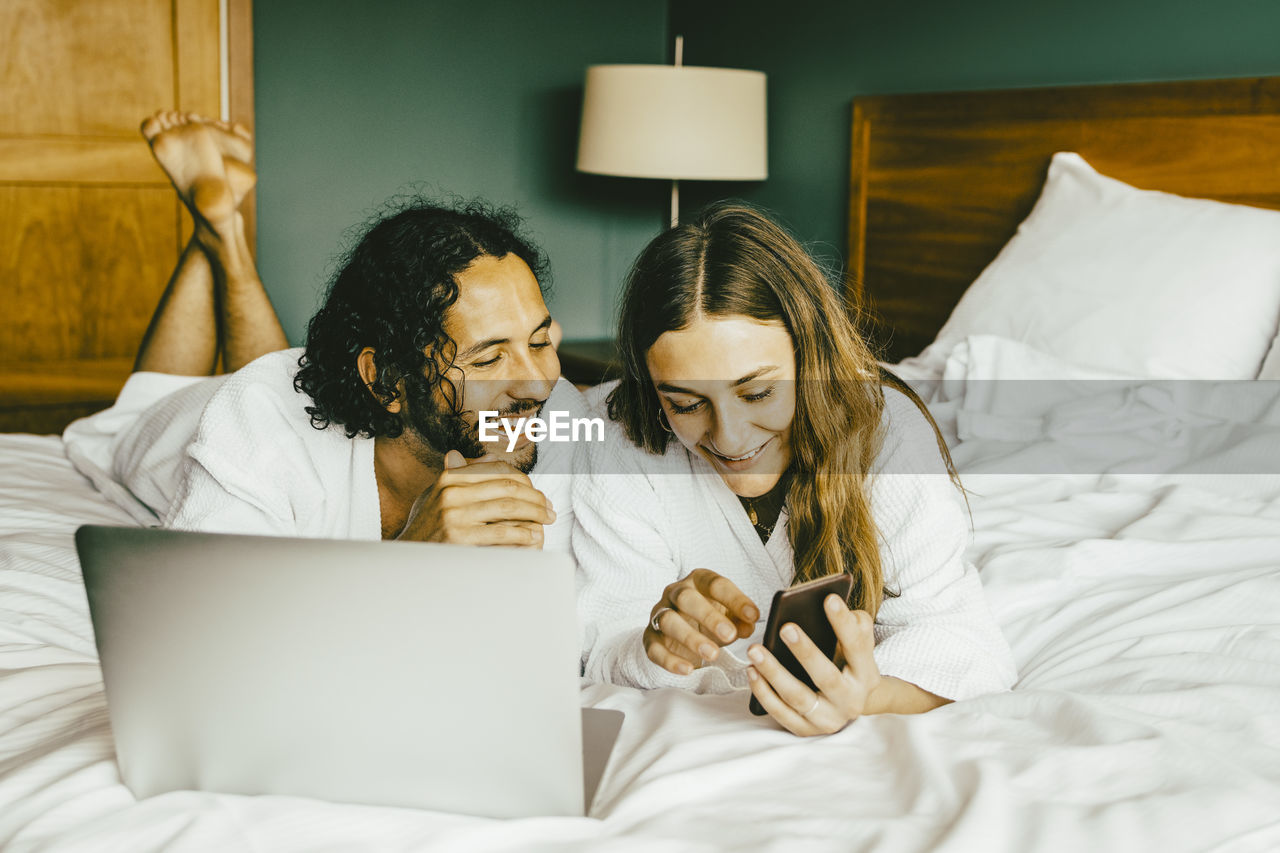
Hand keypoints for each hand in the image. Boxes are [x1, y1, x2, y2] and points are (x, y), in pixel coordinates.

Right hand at [396, 450, 555, 547]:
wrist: (407, 559)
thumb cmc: (427, 527)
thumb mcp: (437, 496)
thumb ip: (459, 476)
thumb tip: (478, 457)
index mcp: (449, 478)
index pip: (498, 470)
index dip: (524, 481)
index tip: (539, 493)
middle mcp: (451, 492)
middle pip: (507, 487)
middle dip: (535, 498)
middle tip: (550, 508)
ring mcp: (455, 515)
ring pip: (509, 507)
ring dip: (535, 513)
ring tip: (548, 520)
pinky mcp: (460, 538)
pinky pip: (501, 532)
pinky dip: (523, 533)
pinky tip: (534, 536)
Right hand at [645, 568, 758, 675]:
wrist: (681, 633)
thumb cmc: (709, 619)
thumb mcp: (729, 617)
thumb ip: (740, 620)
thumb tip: (749, 626)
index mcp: (697, 581)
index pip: (715, 584)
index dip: (735, 599)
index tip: (753, 616)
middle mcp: (675, 593)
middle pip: (686, 598)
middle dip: (709, 617)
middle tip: (730, 635)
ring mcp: (659, 614)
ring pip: (669, 621)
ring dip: (691, 638)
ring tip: (713, 654)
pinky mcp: (650, 638)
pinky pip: (654, 648)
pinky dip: (670, 660)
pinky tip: (688, 669)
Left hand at [745, 594, 880, 735]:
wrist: (851, 705)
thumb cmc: (848, 664)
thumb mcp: (858, 647)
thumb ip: (854, 624)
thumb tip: (833, 604)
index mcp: (867, 675)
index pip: (857, 646)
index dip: (844, 623)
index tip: (829, 598)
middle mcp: (850, 701)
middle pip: (827, 677)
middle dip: (806, 652)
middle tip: (784, 626)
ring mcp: (828, 719)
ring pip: (798, 698)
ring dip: (774, 673)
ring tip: (755, 649)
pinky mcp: (806, 730)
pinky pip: (781, 713)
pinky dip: (764, 693)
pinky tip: (751, 671)